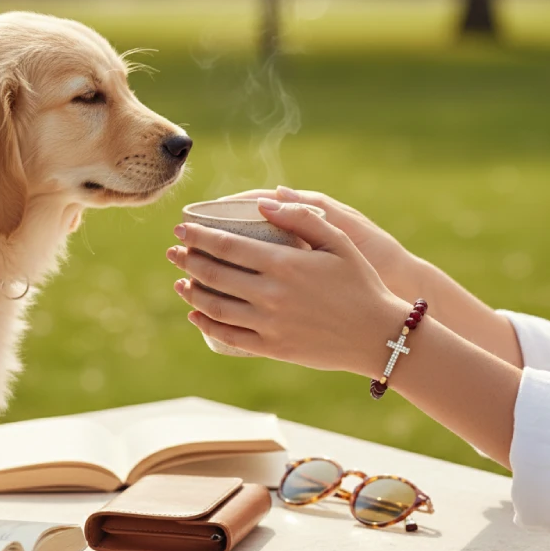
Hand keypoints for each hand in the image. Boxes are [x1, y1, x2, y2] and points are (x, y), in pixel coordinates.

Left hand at [167, 199, 408, 374]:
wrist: (377, 335)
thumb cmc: (361, 283)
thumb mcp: (338, 241)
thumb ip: (299, 217)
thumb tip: (262, 202)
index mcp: (284, 263)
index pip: (227, 245)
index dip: (198, 235)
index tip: (181, 228)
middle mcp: (270, 294)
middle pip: (214, 273)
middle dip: (187, 259)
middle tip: (173, 251)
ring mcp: (269, 324)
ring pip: (215, 306)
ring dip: (191, 291)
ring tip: (180, 280)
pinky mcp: (272, 348)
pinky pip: (229, 336)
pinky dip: (207, 324)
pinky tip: (196, 315)